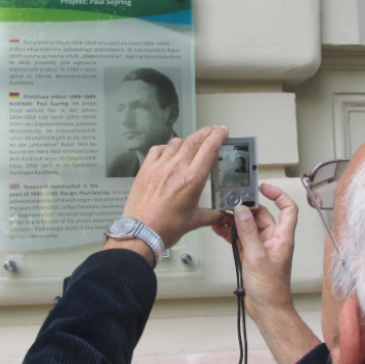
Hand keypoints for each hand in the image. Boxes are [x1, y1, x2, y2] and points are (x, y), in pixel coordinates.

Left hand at [120, 126, 231, 248]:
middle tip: (212, 131)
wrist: (141, 232)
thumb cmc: (165, 227)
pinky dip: (166, 148)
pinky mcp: (146, 169)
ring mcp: (159, 166)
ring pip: (176, 142)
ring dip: (187, 141)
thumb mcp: (194, 220)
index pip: (209, 148)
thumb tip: (223, 215)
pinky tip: (168, 154)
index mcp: (192, 179)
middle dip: (206, 132)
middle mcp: (176, 168)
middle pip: (194, 140)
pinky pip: (157, 149)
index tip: (223, 131)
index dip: (218, 135)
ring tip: (191, 146)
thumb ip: (213, 215)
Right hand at [213, 183, 320, 363]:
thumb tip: (242, 211)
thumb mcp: (257, 257)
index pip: (287, 209)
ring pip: (249, 227)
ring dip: (236, 221)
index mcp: (282, 238)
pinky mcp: (251, 256)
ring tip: (222, 216)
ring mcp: (262, 248)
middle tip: (232, 203)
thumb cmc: (271, 289)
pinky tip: (220, 229)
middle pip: (261, 216)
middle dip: (246, 208)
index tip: (264, 187)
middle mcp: (273, 240)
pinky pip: (241, 238)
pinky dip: (231, 233)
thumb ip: (248, 232)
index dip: (278, 195)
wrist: (267, 309)